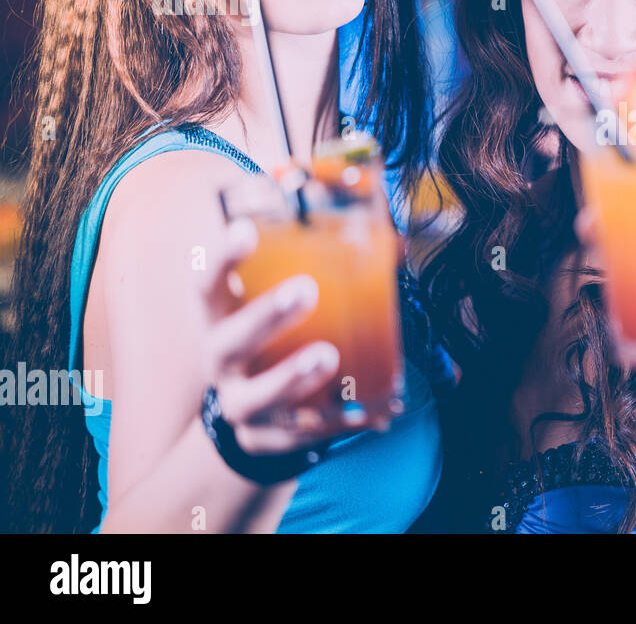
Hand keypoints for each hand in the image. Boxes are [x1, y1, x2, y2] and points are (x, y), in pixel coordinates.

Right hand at [198, 218, 372, 455]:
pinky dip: (334, 424)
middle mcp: (222, 360)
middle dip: (264, 317)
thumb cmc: (276, 339)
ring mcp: (239, 403)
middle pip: (229, 342)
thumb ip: (319, 270)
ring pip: (254, 398)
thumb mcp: (279, 304)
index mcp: (222, 318)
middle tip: (306, 290)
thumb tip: (393, 239)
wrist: (256, 413)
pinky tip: (371, 414)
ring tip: (329, 356)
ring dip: (290, 378)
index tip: (245, 230)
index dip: (221, 258)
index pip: (208, 284)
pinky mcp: (264, 439)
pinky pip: (297, 436)